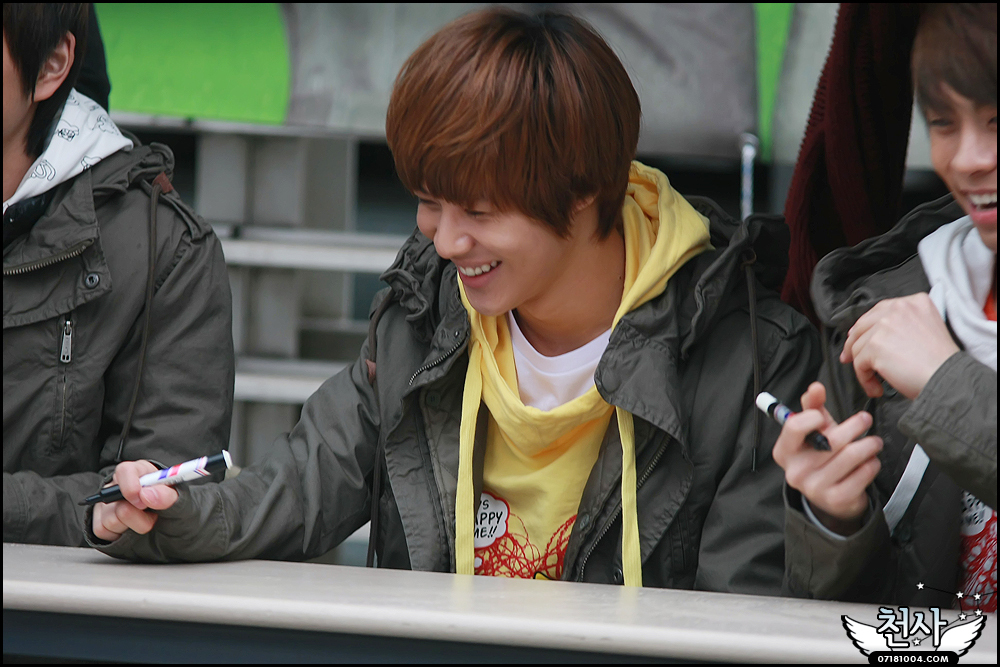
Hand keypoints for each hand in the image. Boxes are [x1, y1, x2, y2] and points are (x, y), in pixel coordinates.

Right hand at [92, 460, 177, 542]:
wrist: (167, 526)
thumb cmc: (170, 507)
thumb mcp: (177, 500)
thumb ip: (167, 496)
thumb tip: (148, 495)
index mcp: (139, 472)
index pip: (125, 471)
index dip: (131, 486)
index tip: (142, 502)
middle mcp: (118, 485)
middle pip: (117, 501)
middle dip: (138, 515)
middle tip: (152, 515)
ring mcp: (106, 503)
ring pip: (111, 520)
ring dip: (133, 526)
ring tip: (145, 521)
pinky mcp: (99, 521)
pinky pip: (103, 531)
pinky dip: (120, 535)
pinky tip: (132, 528)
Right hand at [772, 382, 882, 534]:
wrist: (830, 497)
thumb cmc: (821, 456)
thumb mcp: (813, 432)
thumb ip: (812, 407)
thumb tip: (815, 387)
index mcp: (784, 452)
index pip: (795, 426)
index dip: (813, 416)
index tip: (824, 417)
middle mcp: (796, 472)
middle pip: (831, 439)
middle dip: (855, 425)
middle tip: (865, 419)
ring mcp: (816, 488)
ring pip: (852, 455)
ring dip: (869, 444)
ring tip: (874, 441)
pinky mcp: (837, 499)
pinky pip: (863, 472)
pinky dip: (872, 463)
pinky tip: (870, 461)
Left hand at [840, 293, 958, 399]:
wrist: (948, 379)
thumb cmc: (940, 362)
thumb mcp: (927, 328)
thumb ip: (902, 324)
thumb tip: (869, 334)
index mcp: (913, 302)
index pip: (878, 312)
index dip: (865, 328)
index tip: (858, 340)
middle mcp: (898, 308)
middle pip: (862, 326)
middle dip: (853, 345)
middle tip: (850, 359)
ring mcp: (885, 325)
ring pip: (858, 347)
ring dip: (863, 367)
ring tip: (875, 382)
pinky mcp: (875, 345)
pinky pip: (858, 364)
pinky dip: (864, 379)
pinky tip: (876, 388)